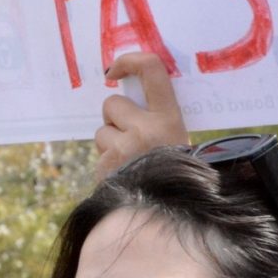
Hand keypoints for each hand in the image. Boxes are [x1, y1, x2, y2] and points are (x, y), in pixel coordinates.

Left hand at [94, 52, 189, 179]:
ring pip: (102, 132)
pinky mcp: (106, 167)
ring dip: (111, 143)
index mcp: (169, 119)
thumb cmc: (177, 173)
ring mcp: (123, 148)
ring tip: (131, 161)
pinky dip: (108, 164)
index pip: (151, 70)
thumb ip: (158, 119)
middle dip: (115, 117)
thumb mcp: (177, 141)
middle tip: (131, 135)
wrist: (170, 216)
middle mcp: (145, 129)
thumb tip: (129, 99)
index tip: (116, 70)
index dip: (130, 61)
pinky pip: (99, 155)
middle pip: (112, 104)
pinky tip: (125, 177)